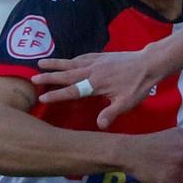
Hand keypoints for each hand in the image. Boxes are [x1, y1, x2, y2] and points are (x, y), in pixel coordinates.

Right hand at [33, 49, 161, 126]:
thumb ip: (111, 113)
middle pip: (66, 74)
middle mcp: (92, 71)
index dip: (56, 94)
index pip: (72, 91)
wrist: (149, 63)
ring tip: (41, 62)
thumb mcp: (126, 103)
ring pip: (71, 62)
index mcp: (95, 84)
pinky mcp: (101, 56)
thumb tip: (99, 126)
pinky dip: (71, 58)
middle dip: (49, 76)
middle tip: (33, 78)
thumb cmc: (138, 85)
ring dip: (55, 63)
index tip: (42, 97)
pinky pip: (82, 57)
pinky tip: (67, 60)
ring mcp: (96, 61)